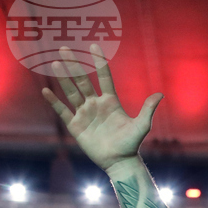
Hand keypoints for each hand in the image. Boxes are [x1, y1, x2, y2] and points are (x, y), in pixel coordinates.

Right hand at [41, 44, 162, 175]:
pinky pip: (62, 111)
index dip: (98, 61)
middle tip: (65, 49)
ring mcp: (84, 114)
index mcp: (111, 101)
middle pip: (83, 80)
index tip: (93, 45)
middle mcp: (96, 104)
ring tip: (55, 63)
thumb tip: (160, 94)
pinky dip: (54, 101)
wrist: (119, 162)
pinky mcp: (76, 126)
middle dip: (74, 65)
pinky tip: (46, 90)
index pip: (103, 77)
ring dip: (63, 78)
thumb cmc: (131, 144)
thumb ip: (148, 109)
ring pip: (71, 92)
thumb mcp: (142, 125)